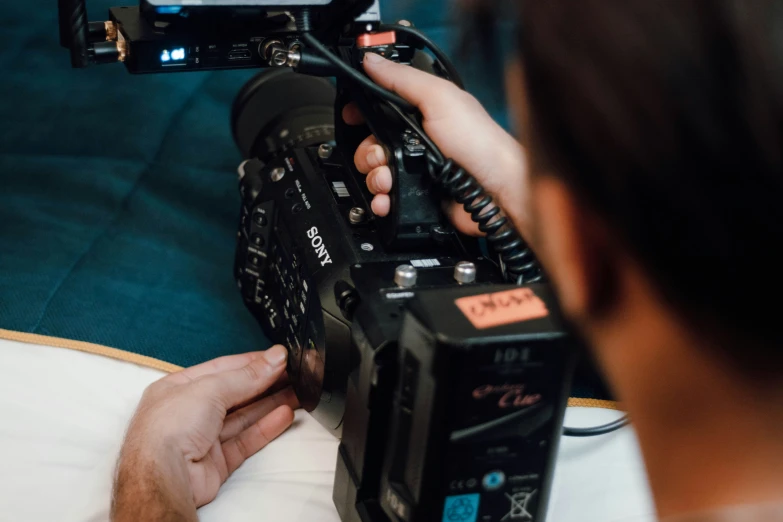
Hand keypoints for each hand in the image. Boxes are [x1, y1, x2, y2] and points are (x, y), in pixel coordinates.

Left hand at [111, 347, 298, 521]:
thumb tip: (274, 359)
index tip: (278, 357)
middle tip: (292, 373)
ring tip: (297, 393)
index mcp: (178, 388)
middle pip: (234, 393)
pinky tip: (284, 415)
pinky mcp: (216, 462)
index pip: (221, 369)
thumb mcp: (210, 388)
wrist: (163, 477)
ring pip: (243, 417)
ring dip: (270, 404)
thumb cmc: (169, 427)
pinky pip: (245, 440)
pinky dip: (265, 428)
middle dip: (264, 383)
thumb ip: (246, 375)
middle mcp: (188, 412)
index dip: (251, 362)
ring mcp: (202, 438)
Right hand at [343, 52, 531, 239]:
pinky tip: (387, 199)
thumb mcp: (439, 98)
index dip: (362, 112)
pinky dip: (381, 200)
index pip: (380, 107)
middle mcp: (416, 139)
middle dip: (368, 151)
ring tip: (388, 180)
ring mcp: (415, 168)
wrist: (496, 191)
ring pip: (374, 172)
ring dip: (375, 177)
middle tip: (382, 154)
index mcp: (421, 111)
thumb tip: (372, 61)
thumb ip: (403, 79)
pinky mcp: (415, 195)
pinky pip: (386, 197)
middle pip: (370, 142)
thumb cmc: (479, 142)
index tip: (352, 117)